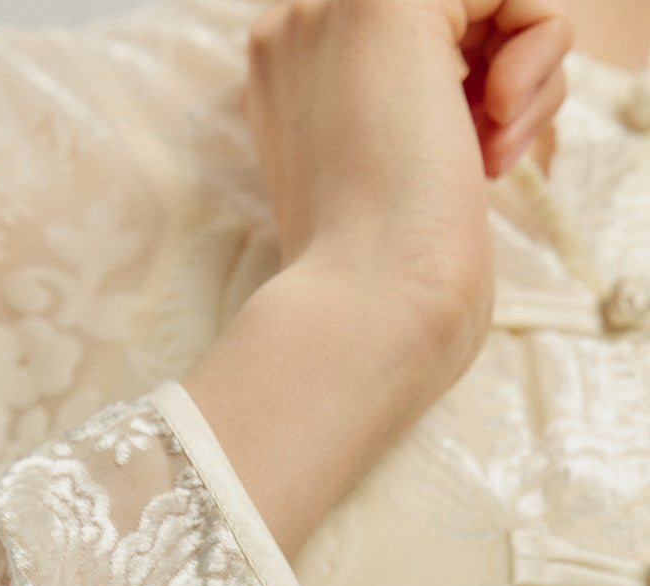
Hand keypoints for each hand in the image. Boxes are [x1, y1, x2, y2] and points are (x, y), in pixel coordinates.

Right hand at [243, 0, 571, 350]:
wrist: (366, 309)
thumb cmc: (387, 283)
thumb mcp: (390, 183)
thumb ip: (411, 117)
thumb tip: (479, 86)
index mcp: (290, 83)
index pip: (412, 44)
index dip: (462, 89)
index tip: (470, 163)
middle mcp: (297, 32)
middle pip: (450, 14)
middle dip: (497, 72)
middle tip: (491, 154)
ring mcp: (333, 10)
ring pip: (483, 1)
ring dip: (523, 69)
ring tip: (495, 145)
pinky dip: (540, 46)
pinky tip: (503, 119)